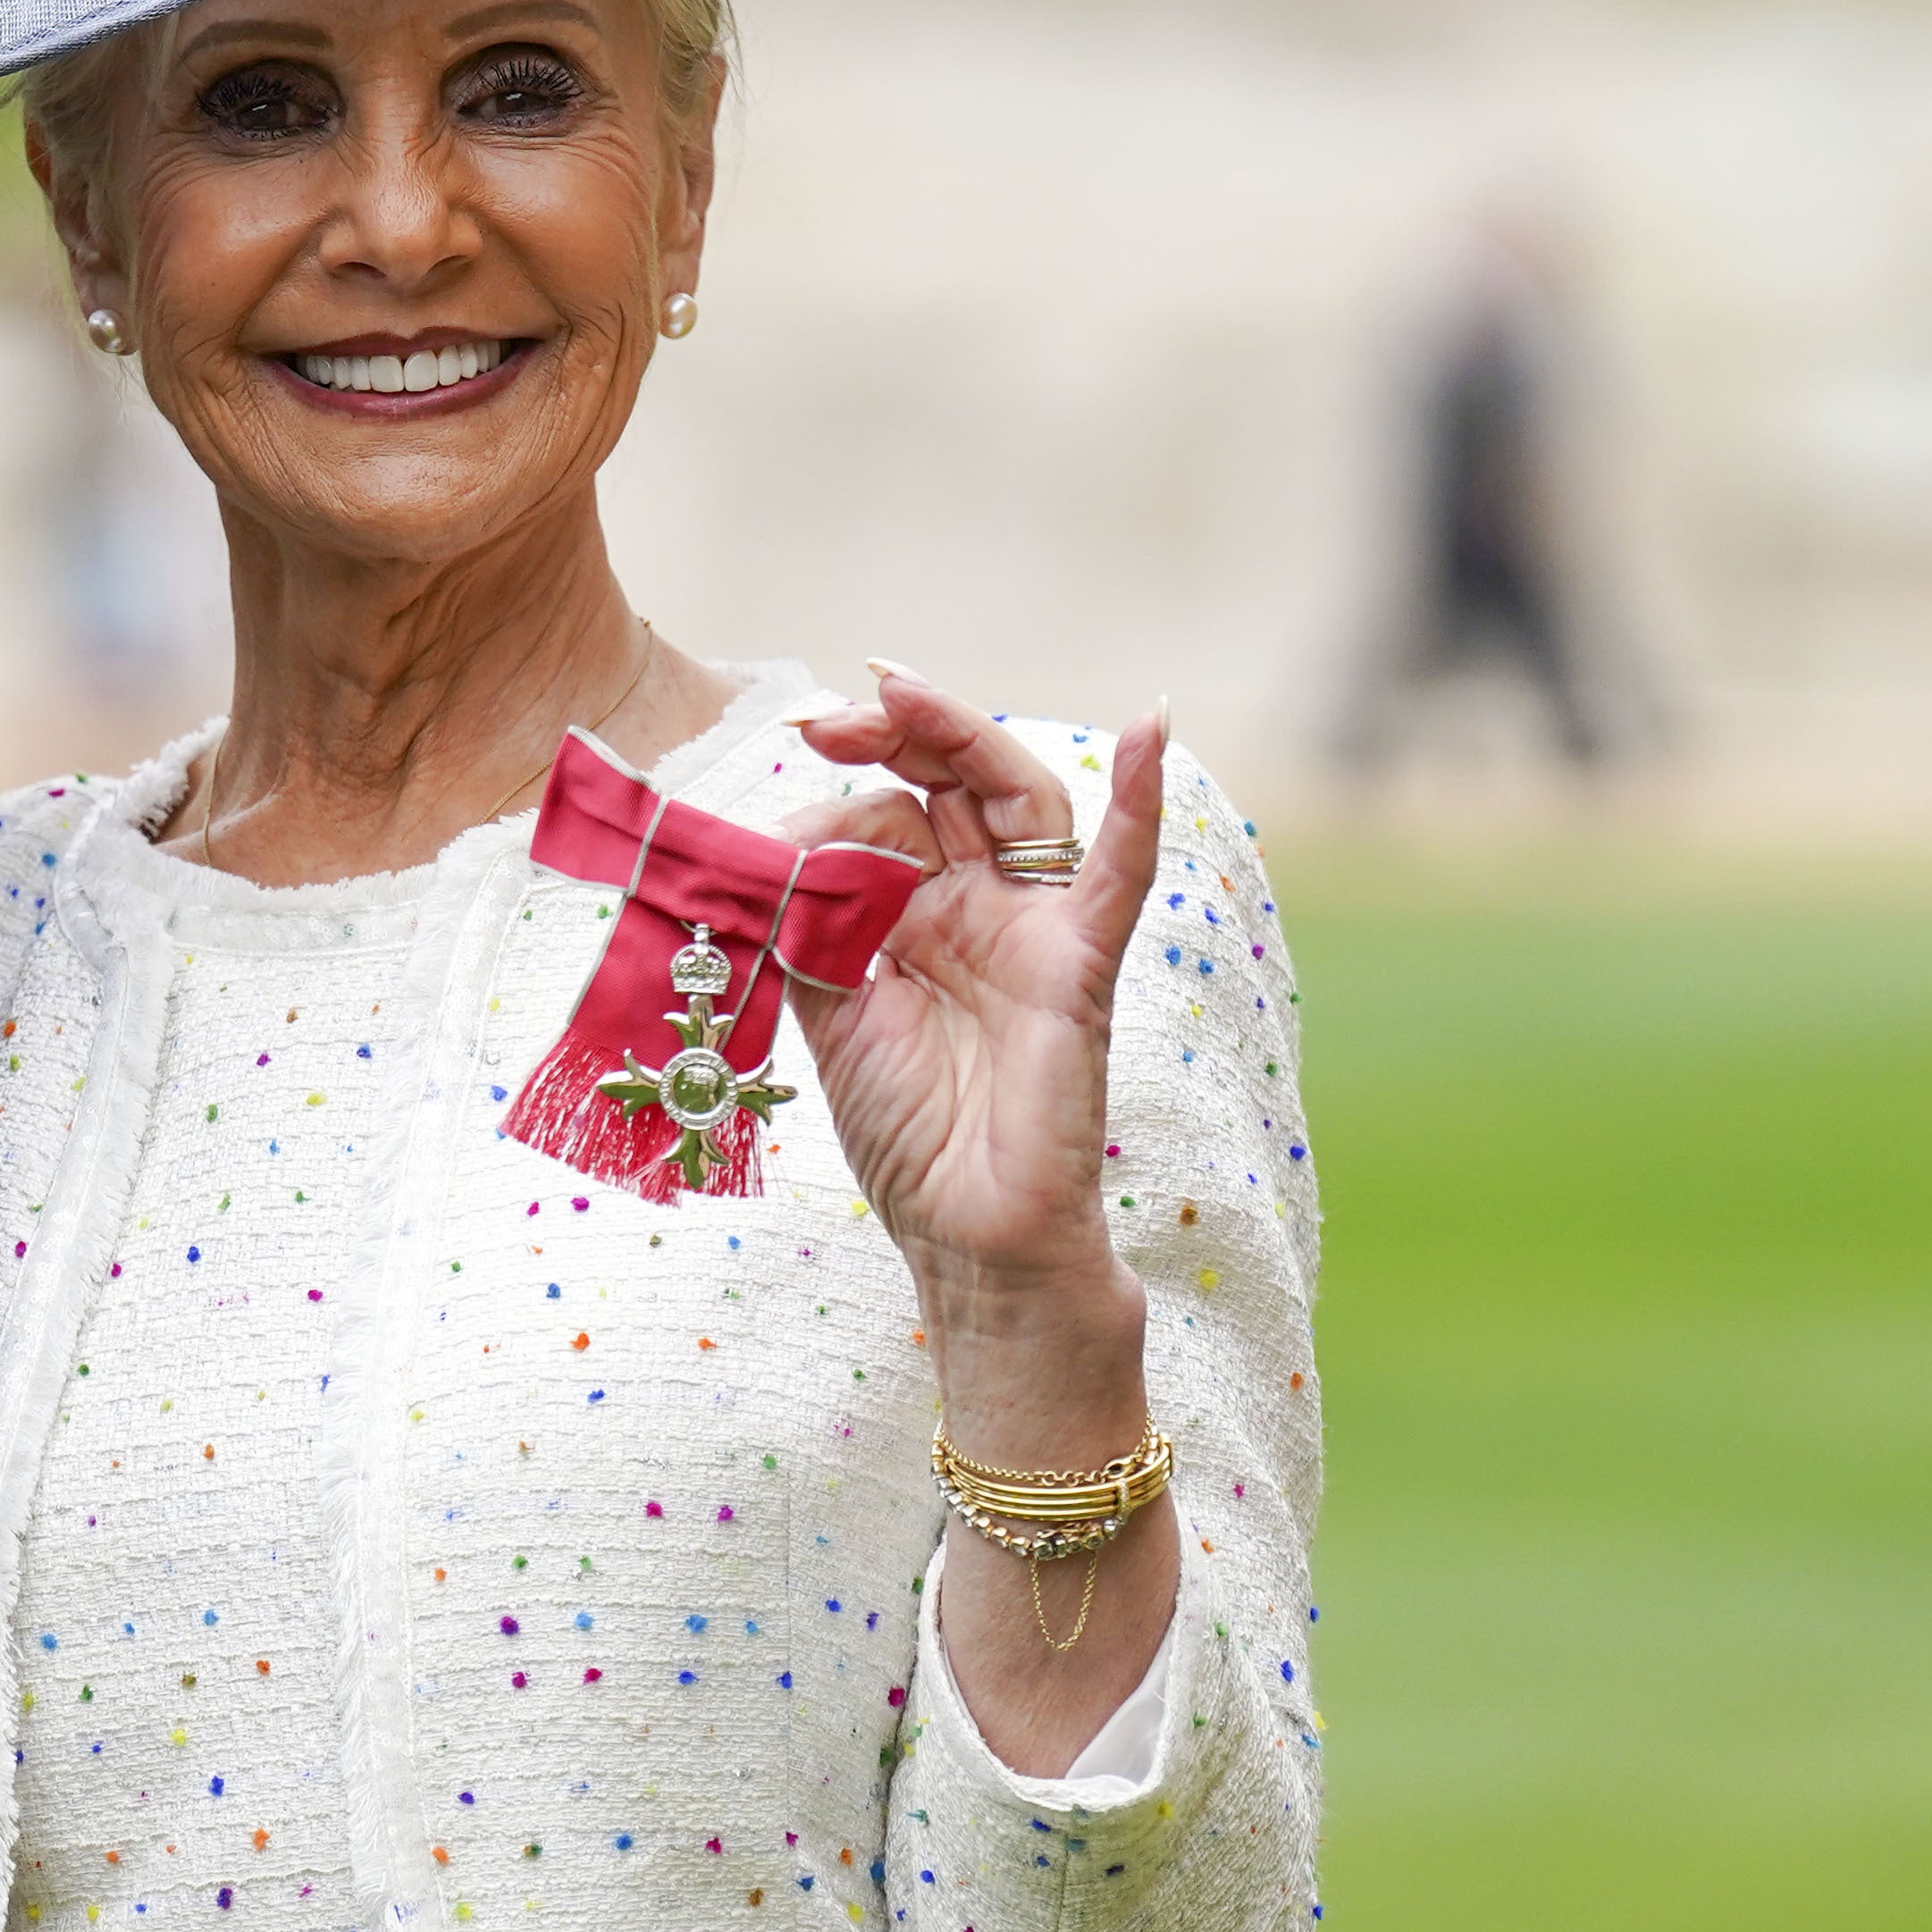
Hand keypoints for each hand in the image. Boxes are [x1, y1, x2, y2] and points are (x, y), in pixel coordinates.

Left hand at [772, 673, 1168, 1395]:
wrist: (968, 1239)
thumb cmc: (909, 1134)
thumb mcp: (829, 1012)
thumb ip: (810, 927)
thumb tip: (780, 844)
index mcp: (917, 914)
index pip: (881, 812)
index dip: (829, 791)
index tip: (776, 776)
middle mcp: (979, 906)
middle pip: (948, 781)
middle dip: (886, 732)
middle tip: (825, 714)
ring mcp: (1032, 928)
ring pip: (1016, 798)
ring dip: (961, 733)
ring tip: (898, 691)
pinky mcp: (1078, 965)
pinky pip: (1120, 874)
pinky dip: (1141, 800)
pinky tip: (1155, 725)